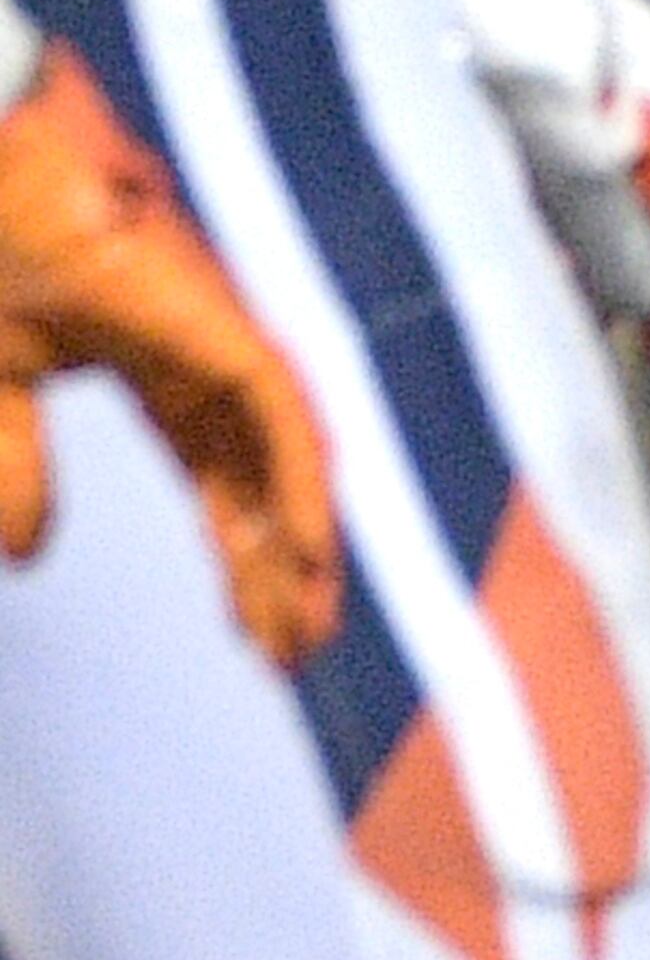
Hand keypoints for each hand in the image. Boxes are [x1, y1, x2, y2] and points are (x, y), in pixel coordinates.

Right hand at [0, 39, 338, 663]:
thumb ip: (16, 464)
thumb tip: (26, 557)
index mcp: (154, 354)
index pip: (216, 471)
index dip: (235, 550)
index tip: (252, 633)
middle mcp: (203, 343)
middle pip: (260, 475)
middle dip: (277, 567)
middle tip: (299, 651)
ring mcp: (217, 323)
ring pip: (284, 450)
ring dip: (298, 540)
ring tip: (310, 625)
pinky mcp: (215, 307)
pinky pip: (278, 406)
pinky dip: (297, 479)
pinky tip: (308, 549)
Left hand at [453, 0, 649, 422]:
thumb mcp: (537, 100)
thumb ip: (603, 199)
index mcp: (645, 59)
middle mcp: (604, 73)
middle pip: (642, 211)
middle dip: (638, 303)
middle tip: (631, 390)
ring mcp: (542, 82)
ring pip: (579, 211)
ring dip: (574, 284)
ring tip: (554, 355)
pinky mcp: (479, 96)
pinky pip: (521, 194)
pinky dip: (522, 251)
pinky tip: (497, 290)